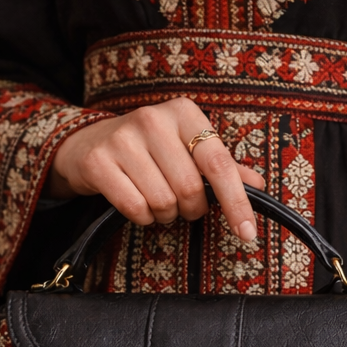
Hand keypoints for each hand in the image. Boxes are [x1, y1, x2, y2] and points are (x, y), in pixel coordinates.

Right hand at [49, 97, 264, 239]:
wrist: (87, 144)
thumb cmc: (147, 150)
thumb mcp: (185, 148)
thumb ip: (222, 166)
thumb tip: (259, 185)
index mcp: (183, 113)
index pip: (219, 163)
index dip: (236, 202)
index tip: (247, 234)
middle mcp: (153, 119)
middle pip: (190, 188)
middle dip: (191, 208)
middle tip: (182, 205)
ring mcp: (122, 139)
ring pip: (163, 201)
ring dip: (165, 214)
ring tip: (156, 202)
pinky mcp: (97, 162)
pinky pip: (134, 208)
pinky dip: (142, 217)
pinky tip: (138, 205)